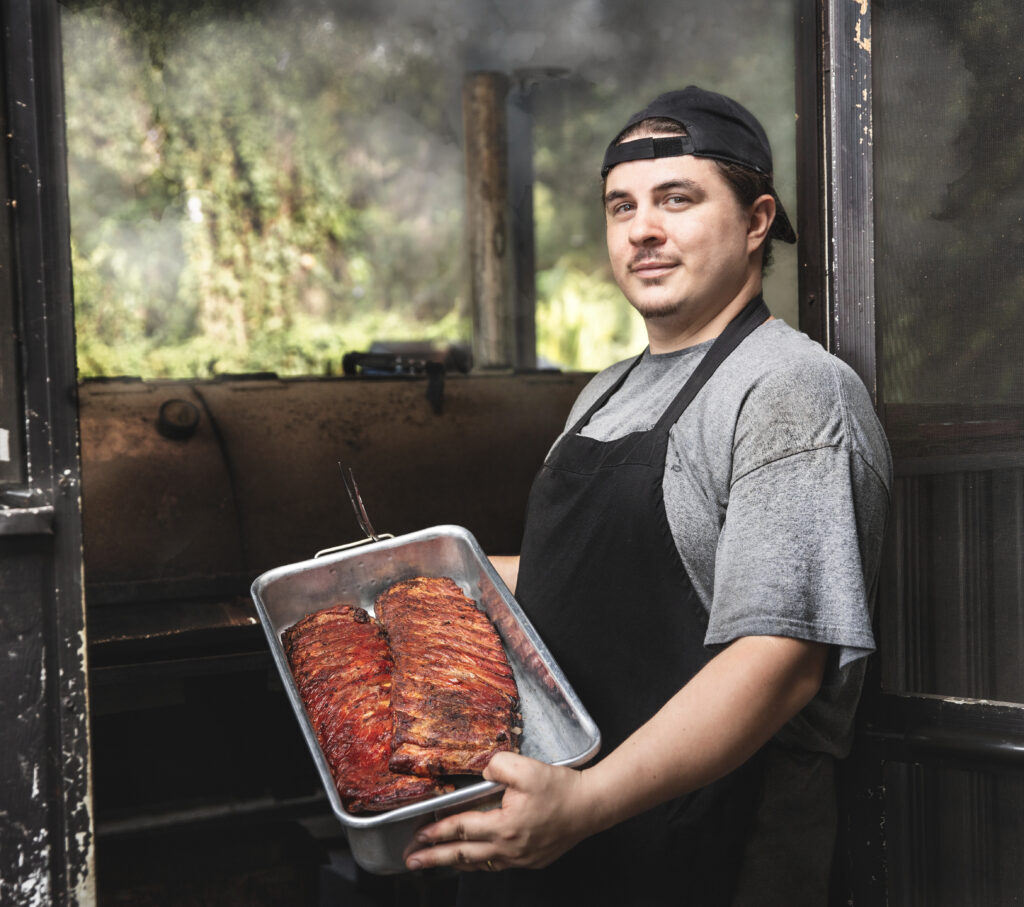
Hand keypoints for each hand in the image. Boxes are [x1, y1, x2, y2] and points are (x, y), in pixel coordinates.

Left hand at [403, 752, 593, 872]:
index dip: (436, 832)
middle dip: (434, 859)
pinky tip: (474, 858)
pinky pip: (497, 864)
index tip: (418, 836)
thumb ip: (497, 765)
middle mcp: (509, 848)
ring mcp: (520, 859)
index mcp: (504, 826)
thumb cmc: (560, 788)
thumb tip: (483, 771)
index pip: (461, 829)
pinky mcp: (531, 860)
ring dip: (456, 863)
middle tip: (412, 862)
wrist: (591, 806)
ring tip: (437, 862)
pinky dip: (480, 862)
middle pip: (463, 856)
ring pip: (480, 864)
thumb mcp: (526, 767)